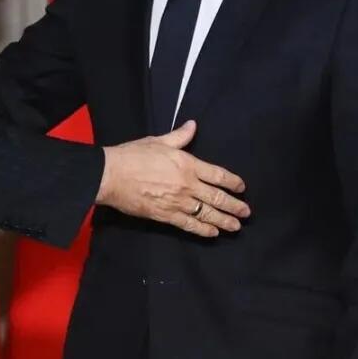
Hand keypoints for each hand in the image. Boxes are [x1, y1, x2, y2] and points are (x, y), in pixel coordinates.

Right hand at [96, 120, 249, 236]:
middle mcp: (187, 185)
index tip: (242, 188)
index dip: (233, 182)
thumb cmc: (132, 155)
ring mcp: (178, 202)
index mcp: (187, 164)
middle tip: (246, 213)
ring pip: (207, 214)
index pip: (218, 175)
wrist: (111, 175)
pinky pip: (190, 225)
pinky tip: (213, 233)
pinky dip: (203, 230)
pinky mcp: (166, 216)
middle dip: (234, 206)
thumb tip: (193, 125)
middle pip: (217, 198)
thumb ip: (179, 136)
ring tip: (235, 227)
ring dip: (224, 221)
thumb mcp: (158, 141)